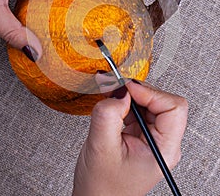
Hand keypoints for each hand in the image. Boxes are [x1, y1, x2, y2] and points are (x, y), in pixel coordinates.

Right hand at [73, 81, 187, 195]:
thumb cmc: (102, 188)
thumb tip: (119, 91)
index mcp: (164, 149)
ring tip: (112, 98)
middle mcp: (163, 143)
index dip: (151, 93)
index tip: (128, 89)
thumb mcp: (101, 146)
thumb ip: (109, 114)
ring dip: (131, 96)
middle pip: (163, 102)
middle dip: (138, 92)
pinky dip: (125, 103)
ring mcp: (153, 139)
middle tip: (116, 89)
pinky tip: (114, 107)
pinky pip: (139, 109)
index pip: (173, 108)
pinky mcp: (141, 135)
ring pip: (151, 103)